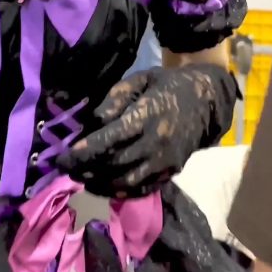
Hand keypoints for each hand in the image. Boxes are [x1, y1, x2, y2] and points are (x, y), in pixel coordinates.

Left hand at [56, 64, 237, 198]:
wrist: (207, 102)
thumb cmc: (168, 85)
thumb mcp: (141, 79)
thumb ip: (115, 98)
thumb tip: (92, 122)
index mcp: (148, 115)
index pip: (111, 139)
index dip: (85, 151)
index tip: (64, 155)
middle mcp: (156, 143)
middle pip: (115, 163)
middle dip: (86, 169)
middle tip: (65, 168)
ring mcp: (164, 162)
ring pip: (126, 182)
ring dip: (99, 184)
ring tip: (79, 177)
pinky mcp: (170, 173)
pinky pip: (141, 189)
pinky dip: (119, 192)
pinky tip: (102, 186)